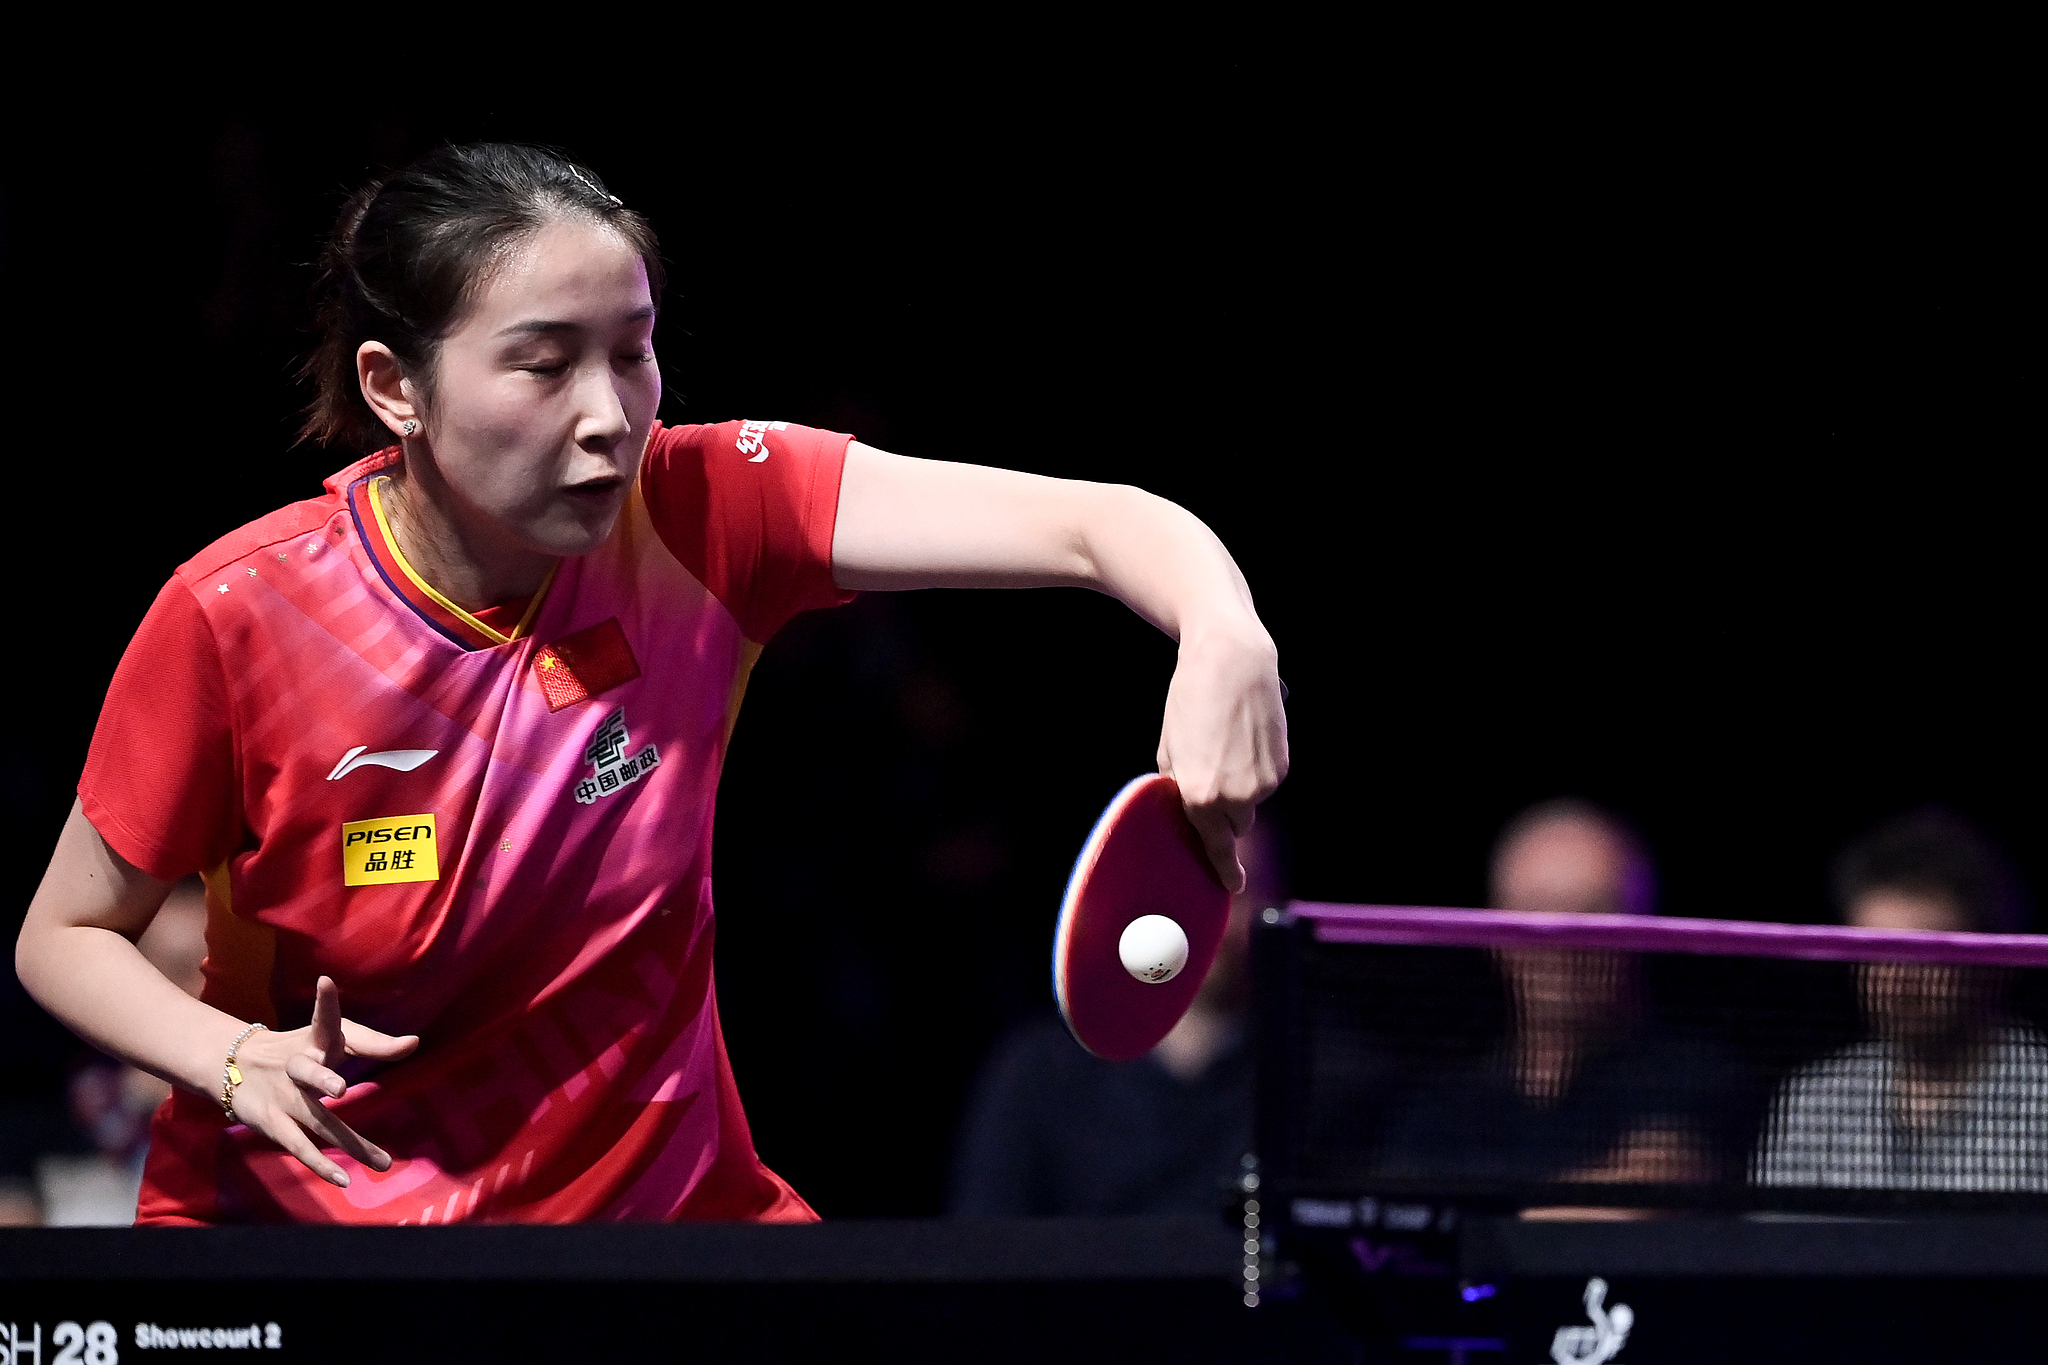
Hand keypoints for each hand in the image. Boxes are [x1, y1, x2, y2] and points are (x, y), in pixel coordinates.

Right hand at [224, 976, 418, 1186]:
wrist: (235, 1065)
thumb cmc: (303, 1049)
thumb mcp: (334, 1038)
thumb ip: (375, 1043)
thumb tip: (415, 1043)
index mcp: (314, 1040)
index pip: (323, 1019)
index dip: (325, 1001)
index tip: (325, 982)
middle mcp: (296, 1066)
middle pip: (307, 1071)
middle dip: (321, 1078)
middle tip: (339, 1087)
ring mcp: (283, 1098)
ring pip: (312, 1119)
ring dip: (343, 1140)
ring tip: (378, 1159)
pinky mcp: (272, 1123)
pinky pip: (299, 1146)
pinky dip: (321, 1164)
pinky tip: (344, 1179)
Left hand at [1157, 621, 1288, 890]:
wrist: (1231, 661)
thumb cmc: (1190, 701)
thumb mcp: (1169, 748)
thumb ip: (1177, 787)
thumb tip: (1186, 810)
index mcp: (1199, 796)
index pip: (1214, 847)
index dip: (1224, 870)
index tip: (1231, 886)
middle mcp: (1235, 797)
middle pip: (1234, 826)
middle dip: (1223, 811)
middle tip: (1212, 773)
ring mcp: (1264, 783)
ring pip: (1251, 802)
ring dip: (1240, 786)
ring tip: (1226, 744)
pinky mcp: (1282, 766)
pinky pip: (1267, 781)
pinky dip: (1256, 768)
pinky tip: (1245, 738)